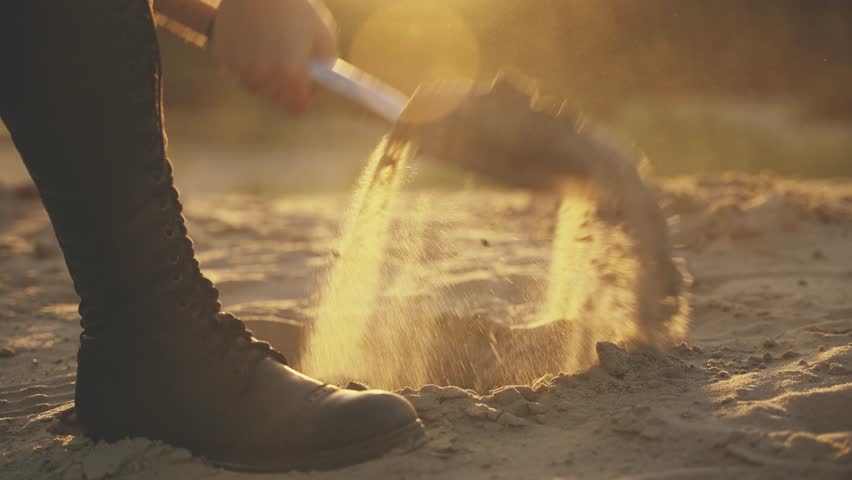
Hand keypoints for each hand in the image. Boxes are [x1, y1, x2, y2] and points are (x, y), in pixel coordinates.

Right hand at [211, 0, 337, 112]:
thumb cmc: (295, 8)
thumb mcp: (322, 35)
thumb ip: (325, 66)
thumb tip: (319, 86)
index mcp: (291, 75)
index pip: (295, 107)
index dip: (301, 98)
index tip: (302, 89)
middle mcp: (264, 77)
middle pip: (274, 98)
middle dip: (282, 88)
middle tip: (285, 68)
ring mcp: (241, 68)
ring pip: (253, 87)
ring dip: (261, 78)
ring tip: (267, 55)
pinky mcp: (223, 58)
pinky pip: (235, 73)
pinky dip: (242, 65)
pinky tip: (250, 46)